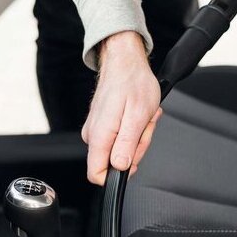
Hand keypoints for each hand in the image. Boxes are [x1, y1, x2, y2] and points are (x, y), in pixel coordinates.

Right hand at [82, 30, 160, 184]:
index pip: (96, 174)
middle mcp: (93, 135)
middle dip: (136, 149)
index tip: (133, 158)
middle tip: (144, 127)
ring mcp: (96, 130)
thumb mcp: (138, 116)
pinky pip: (119, 138)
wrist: (125, 61)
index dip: (118, 175)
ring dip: (137, 137)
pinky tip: (137, 115)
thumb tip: (121, 167)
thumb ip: (127, 145)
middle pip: (114, 163)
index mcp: (100, 136)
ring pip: (119, 150)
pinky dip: (133, 129)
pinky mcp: (102, 125)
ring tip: (142, 117)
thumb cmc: (133, 82)